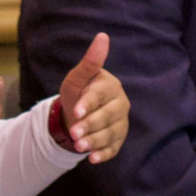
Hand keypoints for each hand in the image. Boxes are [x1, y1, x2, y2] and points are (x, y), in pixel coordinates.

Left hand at [56, 32, 129, 163]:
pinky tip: (93, 159)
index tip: (76, 112)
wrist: (77, 115)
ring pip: (110, 133)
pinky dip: (104, 154)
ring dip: (95, 141)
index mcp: (110, 86)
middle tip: (75, 134)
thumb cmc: (78, 92)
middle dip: (90, 125)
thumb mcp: (77, 78)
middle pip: (107, 116)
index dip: (89, 104)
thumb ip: (90, 62)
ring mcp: (120, 123)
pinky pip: (114, 148)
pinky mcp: (118, 139)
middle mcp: (120, 104)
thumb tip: (102, 36)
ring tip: (79, 147)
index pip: (101, 95)